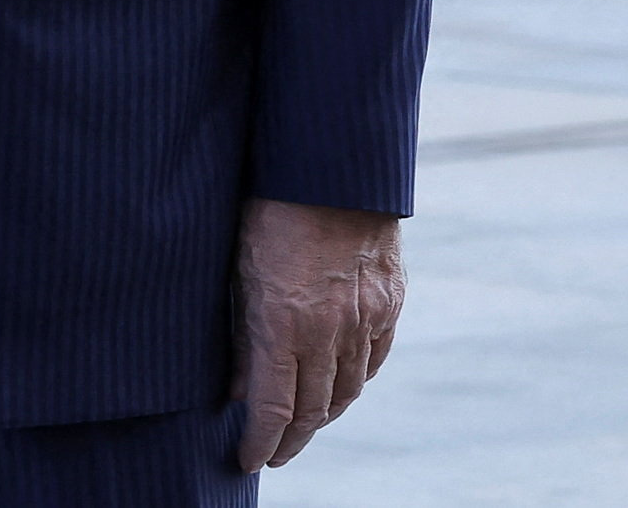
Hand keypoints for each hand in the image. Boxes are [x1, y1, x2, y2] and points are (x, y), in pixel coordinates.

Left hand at [233, 197, 402, 470]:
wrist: (332, 165)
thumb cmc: (268, 207)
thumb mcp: (237, 267)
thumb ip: (241, 332)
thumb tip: (237, 387)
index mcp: (283, 322)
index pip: (273, 407)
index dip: (260, 442)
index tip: (248, 461)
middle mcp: (328, 330)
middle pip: (313, 409)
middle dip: (291, 439)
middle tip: (274, 454)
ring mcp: (365, 318)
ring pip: (347, 389)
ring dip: (324, 415)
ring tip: (303, 428)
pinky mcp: (390, 302)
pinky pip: (373, 359)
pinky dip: (354, 381)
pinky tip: (340, 387)